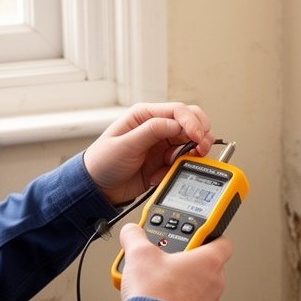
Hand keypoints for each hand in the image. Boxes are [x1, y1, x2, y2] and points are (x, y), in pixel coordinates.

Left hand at [84, 103, 214, 204]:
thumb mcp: (125, 144)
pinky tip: (164, 175)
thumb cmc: (103, 162)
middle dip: (201, 134)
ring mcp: (163, 145)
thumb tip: (176, 124)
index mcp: (145, 115)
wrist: (98, 189)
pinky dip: (180, 168)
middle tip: (201, 148)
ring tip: (185, 162)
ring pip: (192, 142)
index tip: (197, 137)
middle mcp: (157, 127)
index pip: (178, 111)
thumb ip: (151, 131)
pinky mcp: (165, 162)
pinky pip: (184, 161)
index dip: (192, 123)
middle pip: (192, 123)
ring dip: (194, 153)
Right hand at [118, 224, 230, 300]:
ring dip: (184, 285)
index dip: (209, 237)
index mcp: (209, 261)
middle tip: (167, 261)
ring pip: (200, 289)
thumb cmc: (155, 293)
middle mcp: (215, 283)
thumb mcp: (139, 254)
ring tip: (159, 283)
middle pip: (207, 266)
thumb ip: (136, 236)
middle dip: (187, 263)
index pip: (222, 242)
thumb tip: (132, 231)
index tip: (195, 237)